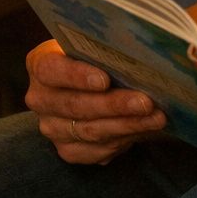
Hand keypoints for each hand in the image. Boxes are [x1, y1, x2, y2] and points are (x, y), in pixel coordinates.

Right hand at [24, 40, 165, 164]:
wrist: (88, 87)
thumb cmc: (97, 59)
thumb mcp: (96, 47)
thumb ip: (107, 49)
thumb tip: (142, 52)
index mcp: (41, 64)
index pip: (51, 70)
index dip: (77, 76)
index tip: (105, 80)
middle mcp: (40, 98)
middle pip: (75, 105)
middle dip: (114, 105)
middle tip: (146, 102)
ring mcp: (52, 127)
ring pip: (90, 131)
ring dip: (127, 125)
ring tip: (156, 117)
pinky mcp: (68, 150)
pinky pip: (96, 150)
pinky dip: (124, 140)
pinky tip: (145, 130)